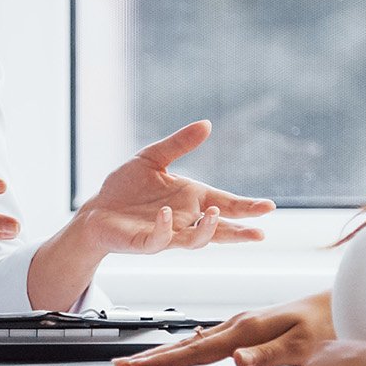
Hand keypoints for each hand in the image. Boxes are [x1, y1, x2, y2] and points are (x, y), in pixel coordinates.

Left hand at [69, 121, 273, 257]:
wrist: (96, 208)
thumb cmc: (126, 187)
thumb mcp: (153, 157)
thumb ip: (180, 143)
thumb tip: (207, 124)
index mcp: (191, 199)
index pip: (226, 205)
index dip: (247, 208)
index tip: (269, 207)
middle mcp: (184, 220)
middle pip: (219, 230)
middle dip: (239, 232)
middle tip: (260, 233)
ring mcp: (167, 233)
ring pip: (194, 240)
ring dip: (206, 231)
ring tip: (214, 214)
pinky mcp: (145, 242)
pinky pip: (159, 239)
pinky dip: (164, 229)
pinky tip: (165, 215)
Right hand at [115, 290, 331, 365]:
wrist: (345, 303)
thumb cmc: (329, 325)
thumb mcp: (304, 346)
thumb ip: (268, 355)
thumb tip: (236, 360)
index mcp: (246, 331)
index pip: (194, 351)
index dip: (162, 362)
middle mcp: (239, 325)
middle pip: (186, 344)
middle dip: (153, 356)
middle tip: (123, 364)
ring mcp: (243, 324)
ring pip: (195, 341)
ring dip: (167, 351)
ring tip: (146, 359)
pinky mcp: (250, 327)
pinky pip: (210, 338)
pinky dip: (190, 345)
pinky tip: (187, 345)